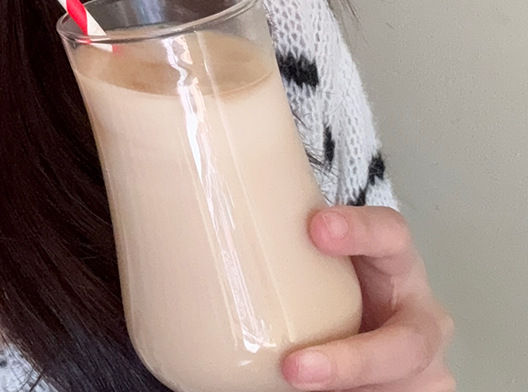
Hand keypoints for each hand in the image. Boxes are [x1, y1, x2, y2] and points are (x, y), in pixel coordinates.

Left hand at [282, 206, 454, 390]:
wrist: (361, 317)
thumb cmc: (324, 275)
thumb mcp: (311, 255)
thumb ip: (278, 244)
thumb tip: (183, 235)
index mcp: (395, 261)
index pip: (390, 233)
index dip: (360, 230)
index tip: (315, 228)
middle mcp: (419, 313)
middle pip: (408, 341)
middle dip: (353, 359)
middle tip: (295, 367)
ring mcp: (421, 362)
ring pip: (399, 384)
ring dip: (351, 388)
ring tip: (295, 388)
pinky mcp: (414, 391)